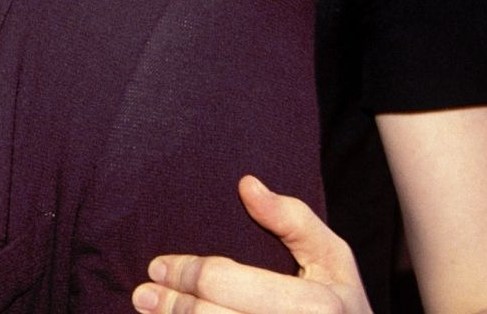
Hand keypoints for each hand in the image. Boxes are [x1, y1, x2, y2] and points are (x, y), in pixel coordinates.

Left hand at [132, 175, 370, 313]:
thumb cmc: (343, 306)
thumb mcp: (333, 259)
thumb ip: (293, 220)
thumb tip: (246, 185)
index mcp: (314, 304)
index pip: (224, 281)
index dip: (184, 272)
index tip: (158, 265)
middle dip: (169, 303)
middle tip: (144, 293)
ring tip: (149, 310)